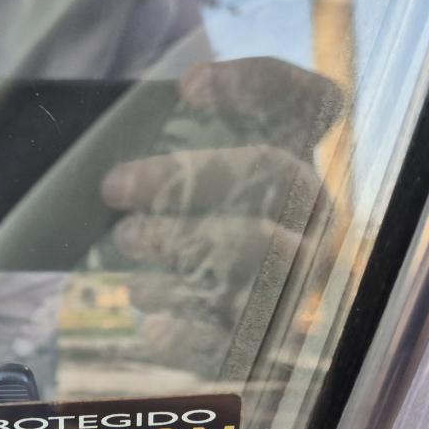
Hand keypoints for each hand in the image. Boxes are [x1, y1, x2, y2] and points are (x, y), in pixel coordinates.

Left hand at [100, 58, 340, 376]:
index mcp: (292, 162)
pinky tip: (148, 321)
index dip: (263, 83)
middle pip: (278, 176)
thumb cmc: (163, 235)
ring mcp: (299, 283)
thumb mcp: (168, 188)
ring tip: (126, 241)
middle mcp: (312, 218)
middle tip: (113, 187)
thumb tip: (161, 107)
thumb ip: (160, 148)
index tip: (189, 87)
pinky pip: (240, 338)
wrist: (172, 331)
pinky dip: (189, 330)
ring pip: (267, 256)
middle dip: (191, 176)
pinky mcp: (266, 346)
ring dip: (189, 244)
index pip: (315, 101)